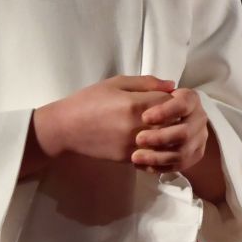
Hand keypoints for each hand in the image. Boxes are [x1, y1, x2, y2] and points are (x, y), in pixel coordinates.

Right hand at [33, 75, 175, 163]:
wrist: (66, 128)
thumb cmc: (89, 100)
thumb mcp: (116, 83)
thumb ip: (146, 83)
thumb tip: (171, 86)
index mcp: (135, 104)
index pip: (170, 103)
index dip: (175, 100)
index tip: (173, 98)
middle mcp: (137, 127)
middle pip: (172, 125)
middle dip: (176, 119)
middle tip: (174, 114)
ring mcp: (132, 145)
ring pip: (164, 144)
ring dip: (169, 136)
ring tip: (166, 128)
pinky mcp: (127, 159)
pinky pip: (152, 157)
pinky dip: (157, 150)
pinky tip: (154, 142)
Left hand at [133, 86, 208, 173]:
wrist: (148, 122)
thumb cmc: (140, 101)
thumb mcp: (139, 88)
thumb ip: (149, 84)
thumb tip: (169, 85)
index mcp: (190, 99)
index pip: (184, 104)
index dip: (166, 111)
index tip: (145, 117)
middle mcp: (198, 118)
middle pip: (184, 132)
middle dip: (161, 138)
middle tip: (138, 139)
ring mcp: (197, 138)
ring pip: (182, 153)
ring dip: (158, 157)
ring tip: (135, 157)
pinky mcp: (192, 155)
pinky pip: (179, 165)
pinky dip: (160, 167)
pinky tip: (141, 165)